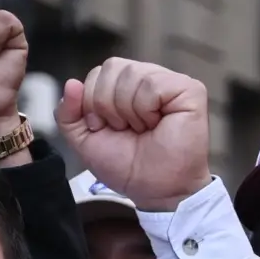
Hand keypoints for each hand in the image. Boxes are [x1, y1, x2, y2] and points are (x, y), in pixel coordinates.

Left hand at [58, 59, 212, 210]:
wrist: (156, 191)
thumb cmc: (129, 167)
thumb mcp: (85, 140)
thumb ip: (68, 112)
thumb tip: (71, 83)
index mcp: (126, 86)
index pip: (99, 71)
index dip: (93, 101)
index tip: (106, 128)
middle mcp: (148, 79)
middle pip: (112, 67)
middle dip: (108, 104)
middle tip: (126, 130)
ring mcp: (171, 83)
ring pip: (132, 74)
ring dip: (129, 111)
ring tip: (144, 129)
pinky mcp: (190, 90)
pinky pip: (153, 84)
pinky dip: (146, 109)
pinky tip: (157, 124)